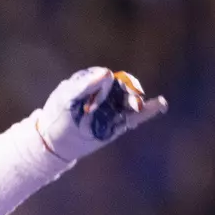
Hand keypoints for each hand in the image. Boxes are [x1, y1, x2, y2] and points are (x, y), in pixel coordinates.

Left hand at [35, 68, 167, 161]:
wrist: (54, 142)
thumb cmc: (57, 116)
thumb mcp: (66, 99)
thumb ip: (85, 85)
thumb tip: (107, 73)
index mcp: (93, 82)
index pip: (108, 78)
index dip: (108, 83)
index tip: (99, 96)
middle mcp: (106, 94)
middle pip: (124, 87)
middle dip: (129, 91)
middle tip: (129, 99)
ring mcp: (113, 109)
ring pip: (130, 101)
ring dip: (137, 100)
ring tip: (137, 104)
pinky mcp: (118, 124)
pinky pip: (136, 116)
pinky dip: (149, 110)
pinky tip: (161, 104)